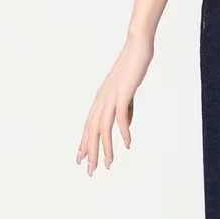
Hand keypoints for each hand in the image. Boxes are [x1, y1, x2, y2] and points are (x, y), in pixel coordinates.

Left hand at [76, 31, 153, 174]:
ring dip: (105, 148)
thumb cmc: (133, 67)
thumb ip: (126, 107)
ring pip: (102, 128)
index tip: (82, 160)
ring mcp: (110, 97)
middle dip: (90, 153)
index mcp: (100, 99)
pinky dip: (123, 132)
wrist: (137, 47)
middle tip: (90, 171)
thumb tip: (126, 123)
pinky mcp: (122, 93)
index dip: (84, 144)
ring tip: (108, 164)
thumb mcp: (127, 91)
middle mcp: (101, 100)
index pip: (88, 126)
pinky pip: (121, 118)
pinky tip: (127, 145)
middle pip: (91, 131)